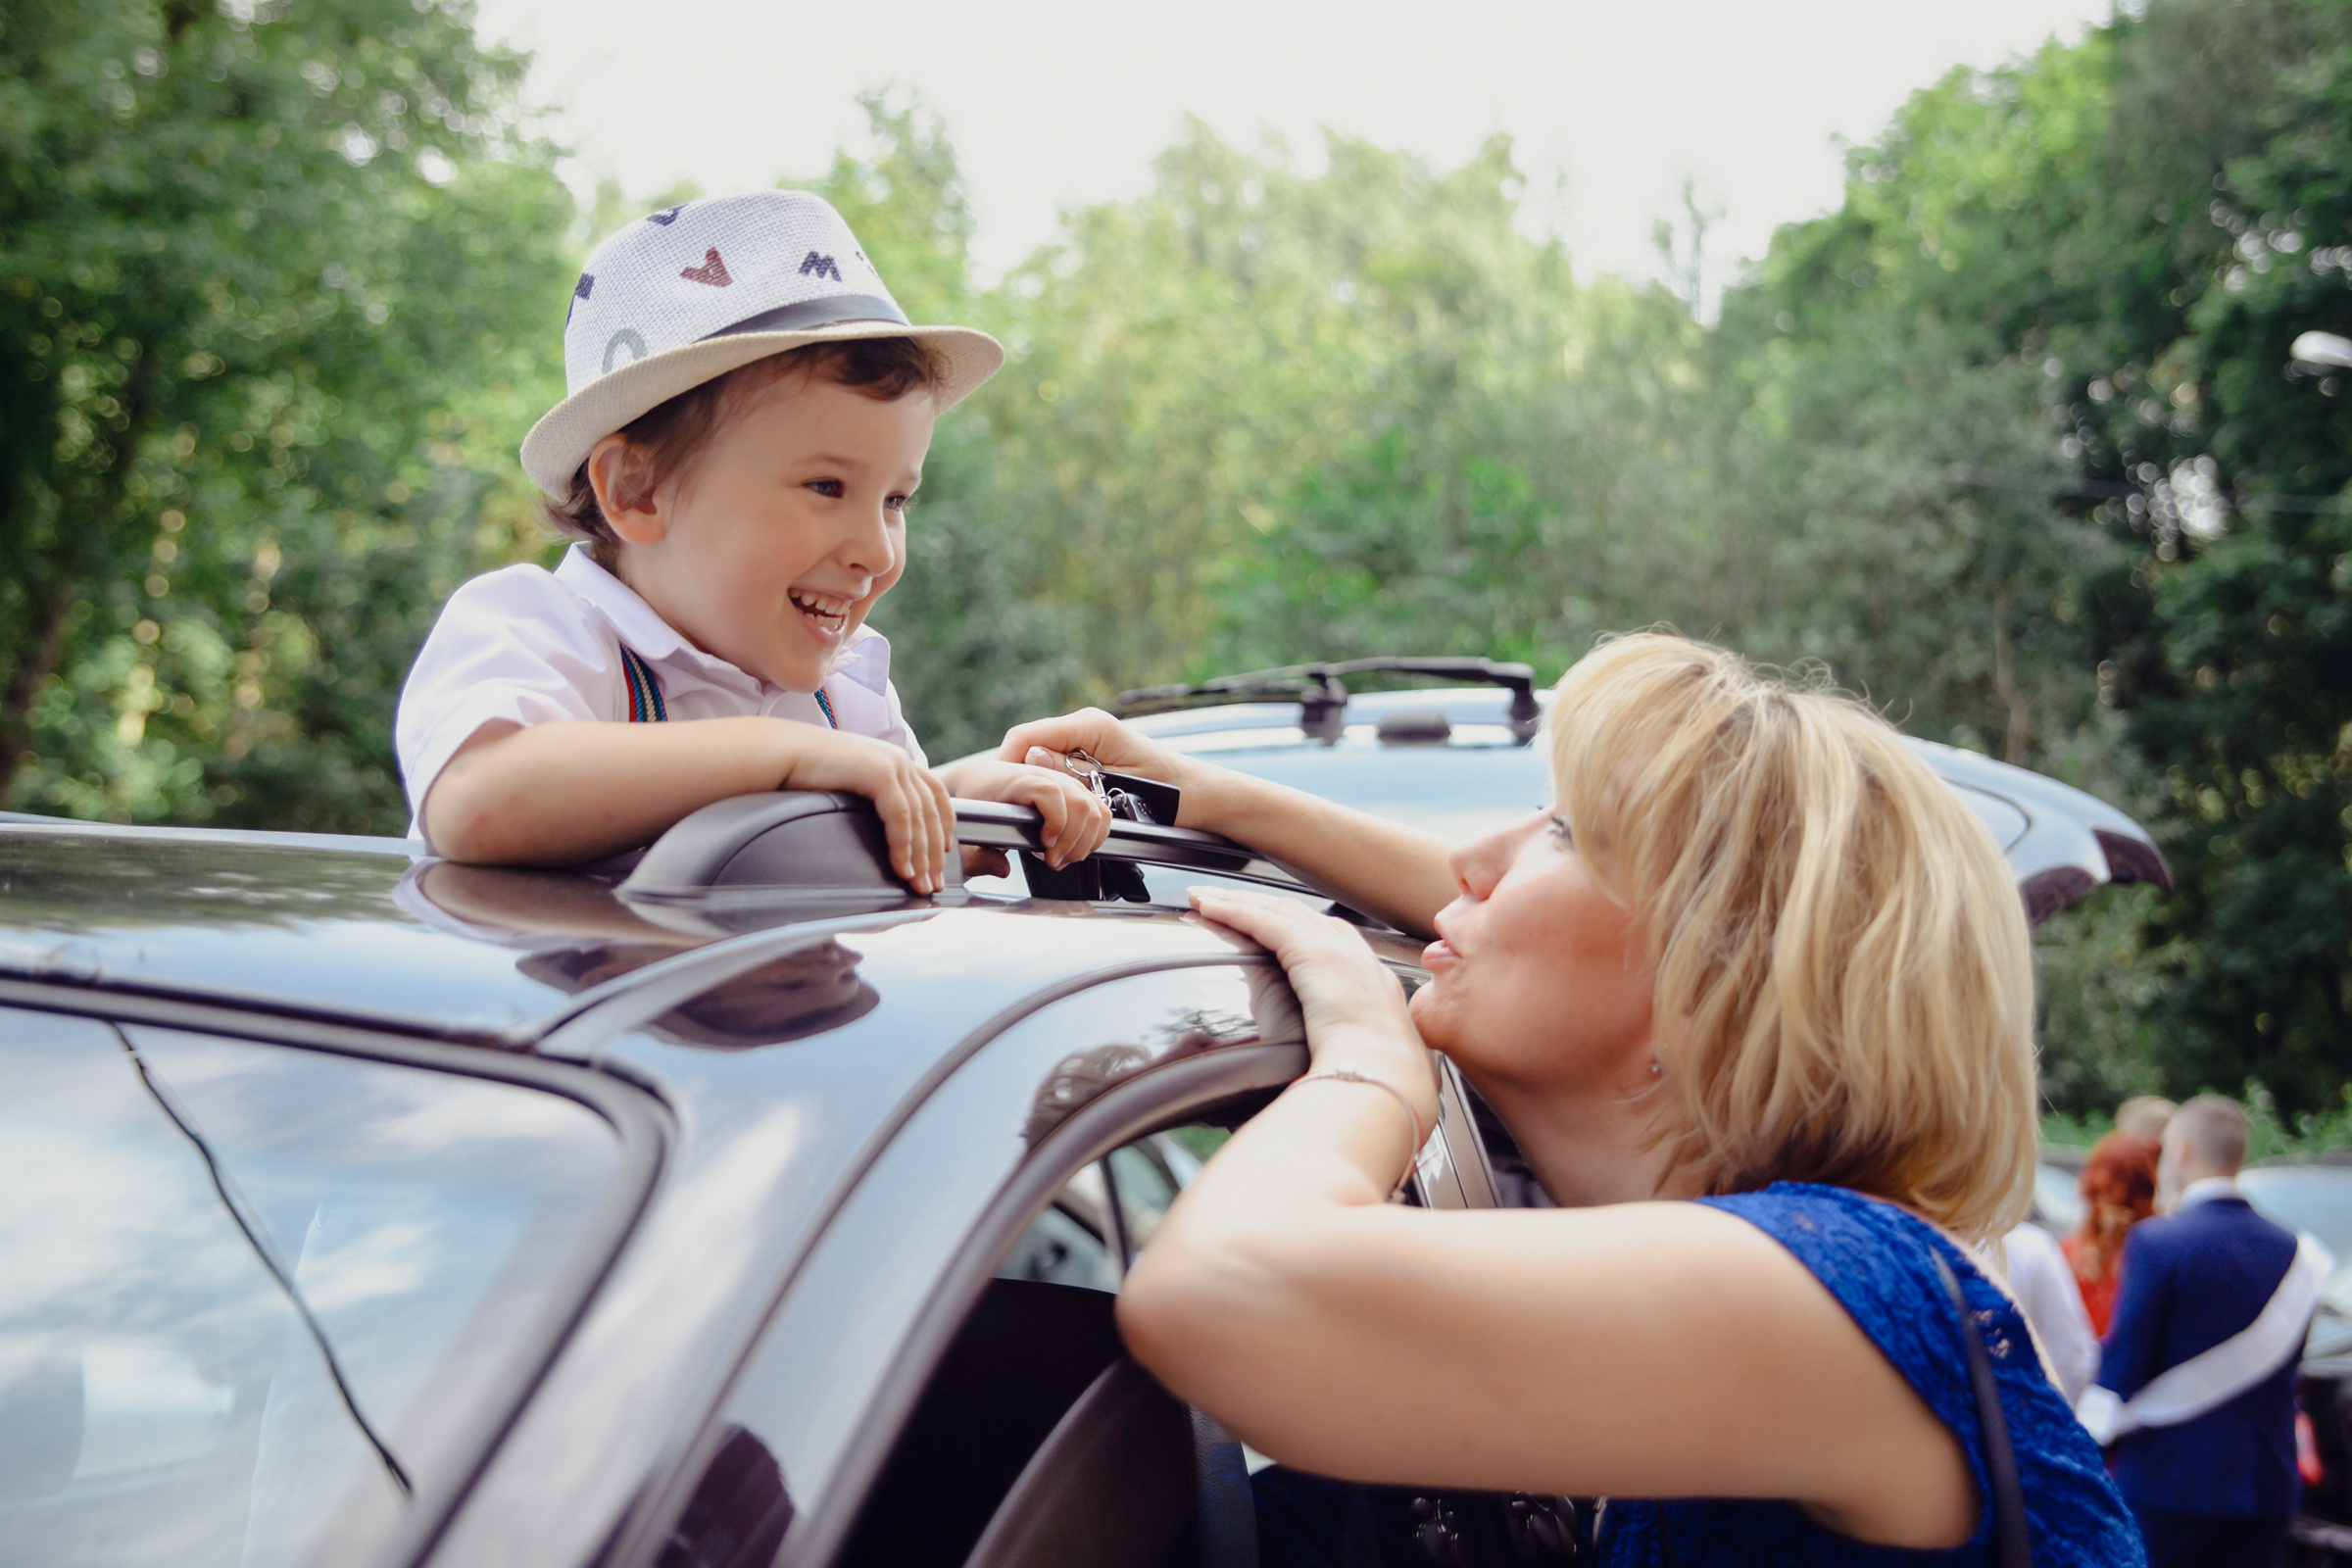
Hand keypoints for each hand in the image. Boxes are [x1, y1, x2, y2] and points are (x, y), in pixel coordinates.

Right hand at [776, 727, 951, 893]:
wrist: (781, 753)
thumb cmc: (807, 772)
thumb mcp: (850, 783)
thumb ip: (871, 797)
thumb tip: (881, 828)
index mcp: (895, 760)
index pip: (935, 794)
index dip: (945, 824)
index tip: (944, 853)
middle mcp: (899, 760)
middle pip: (932, 812)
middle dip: (934, 853)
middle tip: (933, 883)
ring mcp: (892, 764)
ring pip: (920, 818)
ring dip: (921, 856)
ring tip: (919, 883)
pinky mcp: (879, 773)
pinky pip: (901, 817)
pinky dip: (903, 846)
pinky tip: (901, 868)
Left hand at [946, 757, 1112, 869]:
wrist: (979, 778)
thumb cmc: (972, 801)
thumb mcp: (966, 830)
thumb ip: (977, 857)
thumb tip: (1003, 870)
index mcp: (1017, 780)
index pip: (1049, 791)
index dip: (1054, 820)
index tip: (1044, 845)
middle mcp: (1045, 776)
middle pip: (1079, 802)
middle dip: (1072, 840)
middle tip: (1053, 862)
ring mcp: (1063, 782)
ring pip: (1094, 808)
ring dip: (1085, 841)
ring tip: (1062, 858)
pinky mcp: (1075, 791)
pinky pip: (1100, 811)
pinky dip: (1096, 834)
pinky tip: (1076, 849)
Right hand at [996, 708, 1193, 811]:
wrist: (1202, 797)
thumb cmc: (1171, 791)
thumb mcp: (1115, 784)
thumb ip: (1071, 772)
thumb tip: (1031, 760)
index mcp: (1090, 724)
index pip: (1027, 736)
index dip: (1007, 763)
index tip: (997, 790)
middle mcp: (1085, 726)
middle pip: (1029, 747)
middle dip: (1018, 777)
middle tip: (1012, 809)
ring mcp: (1087, 740)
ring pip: (1040, 759)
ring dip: (1033, 785)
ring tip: (1031, 813)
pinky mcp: (1090, 756)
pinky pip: (1057, 768)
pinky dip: (1050, 787)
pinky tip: (1050, 809)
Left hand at [1186, 885, 1436, 1118]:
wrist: (1383, 1074)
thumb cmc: (1370, 1074)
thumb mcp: (1352, 1046)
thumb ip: (1332, 1034)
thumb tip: (1301, 1043)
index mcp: (1368, 975)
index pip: (1323, 935)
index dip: (1286, 924)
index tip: (1261, 923)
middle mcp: (1353, 952)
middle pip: (1296, 914)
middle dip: (1255, 904)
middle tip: (1221, 901)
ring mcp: (1336, 947)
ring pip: (1275, 911)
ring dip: (1235, 902)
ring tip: (1202, 899)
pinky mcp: (1312, 950)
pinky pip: (1261, 921)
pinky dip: (1230, 911)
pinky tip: (1206, 907)